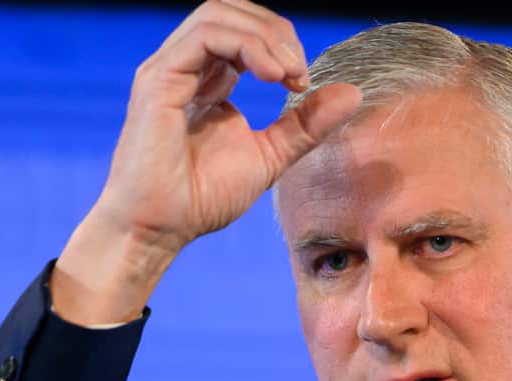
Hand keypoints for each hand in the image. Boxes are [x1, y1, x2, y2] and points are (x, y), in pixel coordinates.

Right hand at [51, 0, 361, 325]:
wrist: (161, 228)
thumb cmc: (201, 198)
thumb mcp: (270, 156)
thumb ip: (305, 125)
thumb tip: (352, 93)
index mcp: (208, 79)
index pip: (245, 32)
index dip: (282, 45)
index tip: (303, 84)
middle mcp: (186, 66)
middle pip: (234, 12)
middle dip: (277, 33)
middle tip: (300, 73)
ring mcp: (169, 68)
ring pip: (219, 15)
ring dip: (265, 37)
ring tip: (289, 74)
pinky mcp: (159, 78)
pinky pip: (206, 34)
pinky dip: (247, 46)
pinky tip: (272, 76)